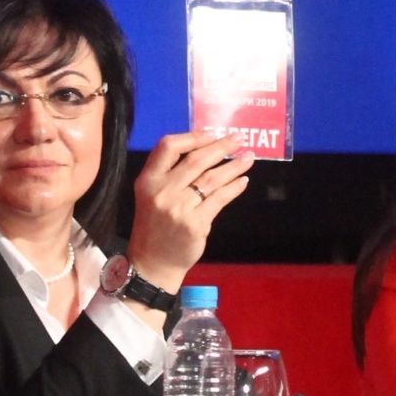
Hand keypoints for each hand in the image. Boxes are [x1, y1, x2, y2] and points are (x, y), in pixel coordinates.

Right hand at [125, 132, 251, 295]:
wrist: (153, 263)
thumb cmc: (155, 225)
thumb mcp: (151, 195)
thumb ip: (170, 174)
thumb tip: (206, 149)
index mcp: (148, 180)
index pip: (168, 146)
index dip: (192, 136)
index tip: (212, 133)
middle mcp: (162, 191)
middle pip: (196, 160)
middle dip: (221, 146)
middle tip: (239, 138)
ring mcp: (179, 208)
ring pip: (212, 179)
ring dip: (234, 166)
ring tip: (248, 158)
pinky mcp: (195, 224)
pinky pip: (219, 199)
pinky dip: (233, 188)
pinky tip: (242, 181)